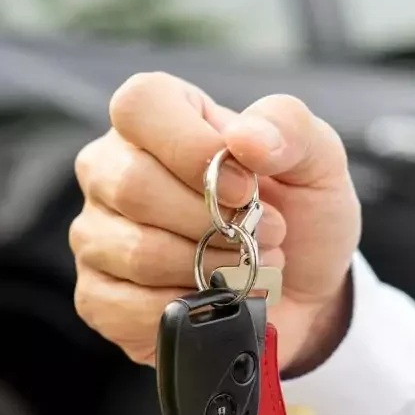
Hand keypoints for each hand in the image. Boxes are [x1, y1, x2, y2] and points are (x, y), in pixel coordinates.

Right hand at [70, 72, 360, 370]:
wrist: (300, 293)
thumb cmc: (298, 214)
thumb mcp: (317, 159)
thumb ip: (289, 129)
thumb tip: (245, 138)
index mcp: (157, 118)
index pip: (140, 106)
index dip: (192, 148)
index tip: (243, 186)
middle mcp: (112, 170)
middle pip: (132, 185)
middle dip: (211, 221)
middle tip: (259, 232)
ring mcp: (97, 234)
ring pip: (138, 252)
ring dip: (210, 268)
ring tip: (245, 265)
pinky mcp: (98, 296)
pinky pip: (127, 306)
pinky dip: (189, 309)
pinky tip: (212, 298)